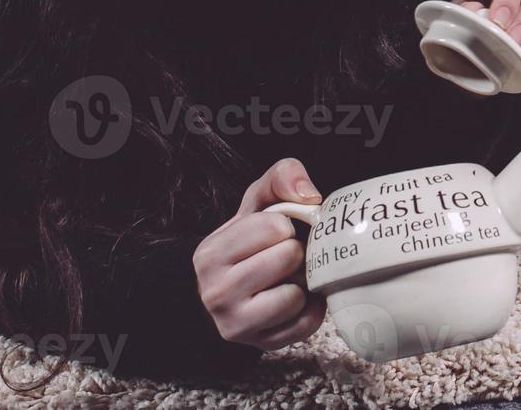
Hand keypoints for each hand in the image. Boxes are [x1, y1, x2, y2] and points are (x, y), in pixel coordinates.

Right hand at [193, 159, 324, 351]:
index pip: (275, 226)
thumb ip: (282, 176)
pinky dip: (310, 308)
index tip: (274, 233)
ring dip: (301, 282)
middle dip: (295, 252)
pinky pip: (306, 322)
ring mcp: (236, 324)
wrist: (234, 290)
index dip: (285, 225)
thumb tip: (310, 196)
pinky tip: (295, 298)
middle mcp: (215, 293)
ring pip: (295, 295)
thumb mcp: (259, 201)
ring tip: (287, 277)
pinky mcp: (262, 344)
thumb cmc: (251, 240)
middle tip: (284, 257)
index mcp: (211, 254)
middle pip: (288, 257)